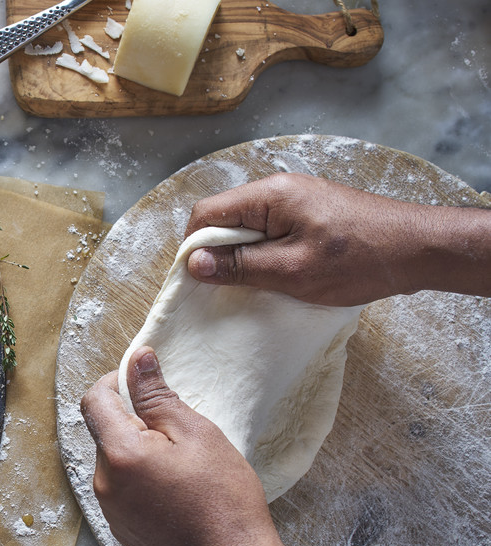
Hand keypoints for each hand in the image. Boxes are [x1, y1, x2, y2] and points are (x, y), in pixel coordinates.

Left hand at [81, 347, 303, 545]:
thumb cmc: (223, 501)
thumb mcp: (196, 433)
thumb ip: (158, 395)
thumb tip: (138, 361)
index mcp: (119, 453)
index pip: (94, 400)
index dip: (114, 382)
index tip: (138, 380)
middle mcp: (104, 483)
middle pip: (105, 432)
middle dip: (133, 421)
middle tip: (175, 430)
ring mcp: (111, 510)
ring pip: (115, 461)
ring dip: (138, 451)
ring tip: (181, 464)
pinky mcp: (122, 528)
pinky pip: (122, 489)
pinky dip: (141, 479)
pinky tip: (175, 489)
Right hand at [184, 173, 439, 305]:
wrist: (419, 249)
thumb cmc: (359, 260)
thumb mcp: (292, 271)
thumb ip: (241, 265)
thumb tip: (195, 264)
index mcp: (269, 195)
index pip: (207, 212)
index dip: (196, 246)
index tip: (201, 279)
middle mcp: (278, 189)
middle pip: (225, 217)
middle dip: (221, 252)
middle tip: (231, 287)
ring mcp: (295, 199)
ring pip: (248, 226)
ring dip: (245, 255)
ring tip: (259, 283)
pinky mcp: (309, 213)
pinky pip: (270, 230)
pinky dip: (266, 252)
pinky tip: (280, 275)